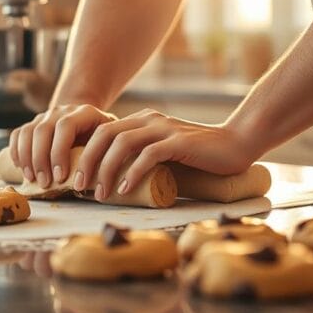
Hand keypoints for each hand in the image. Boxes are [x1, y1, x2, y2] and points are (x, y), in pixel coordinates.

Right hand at [7, 103, 116, 187]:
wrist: (88, 122)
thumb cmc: (101, 140)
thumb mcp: (109, 142)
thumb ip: (104, 154)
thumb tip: (99, 181)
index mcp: (84, 113)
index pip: (66, 126)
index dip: (60, 152)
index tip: (60, 177)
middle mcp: (62, 111)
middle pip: (43, 130)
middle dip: (41, 159)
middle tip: (45, 183)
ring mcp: (46, 116)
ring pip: (27, 132)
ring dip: (27, 157)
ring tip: (32, 178)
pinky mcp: (33, 124)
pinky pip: (18, 134)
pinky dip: (16, 151)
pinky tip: (21, 168)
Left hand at [74, 109, 257, 201]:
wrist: (237, 144)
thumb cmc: (200, 155)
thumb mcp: (164, 151)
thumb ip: (144, 156)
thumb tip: (115, 181)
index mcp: (142, 120)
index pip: (102, 131)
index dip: (83, 153)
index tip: (75, 177)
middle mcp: (149, 119)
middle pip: (104, 135)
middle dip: (86, 161)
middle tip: (77, 186)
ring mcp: (164, 128)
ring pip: (122, 143)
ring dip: (104, 169)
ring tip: (99, 193)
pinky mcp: (179, 141)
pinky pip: (148, 155)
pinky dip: (132, 173)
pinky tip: (123, 189)